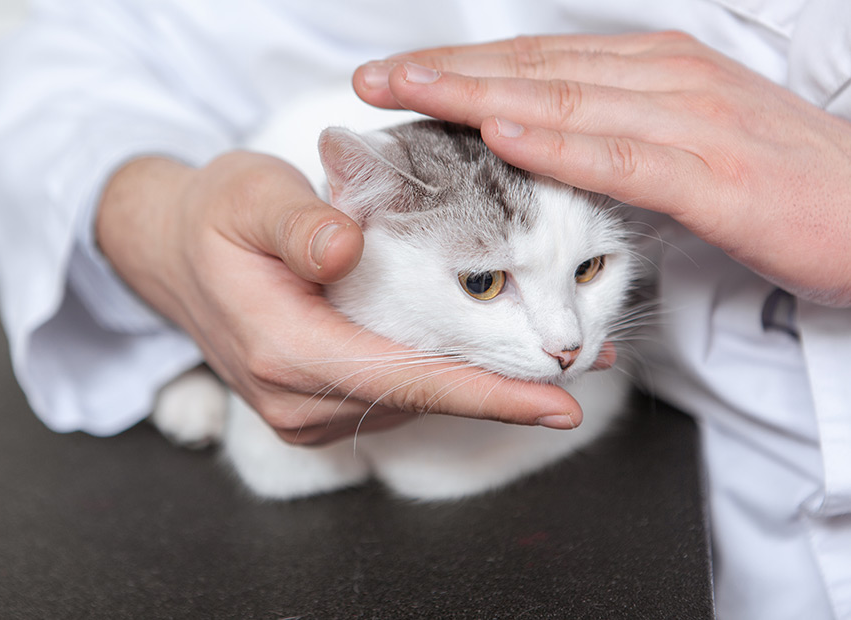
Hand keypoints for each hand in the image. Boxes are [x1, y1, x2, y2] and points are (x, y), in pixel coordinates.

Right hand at [96, 152, 581, 444]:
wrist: (171, 254)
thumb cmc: (216, 218)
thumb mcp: (248, 197)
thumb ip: (297, 224)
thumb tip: (345, 250)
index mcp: (285, 350)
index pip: (403, 381)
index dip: (484, 393)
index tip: (555, 403)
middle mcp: (296, 399)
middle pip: (420, 400)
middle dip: (503, 387)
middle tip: (586, 363)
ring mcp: (303, 412)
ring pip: (410, 404)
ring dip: (478, 384)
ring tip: (546, 355)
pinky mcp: (314, 406)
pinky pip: (392, 399)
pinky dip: (442, 380)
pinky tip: (480, 355)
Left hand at [354, 32, 850, 306]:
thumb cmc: (782, 183)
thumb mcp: (688, 144)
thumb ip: (621, 136)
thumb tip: (550, 146)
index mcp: (655, 73)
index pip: (539, 63)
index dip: (463, 67)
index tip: (401, 76)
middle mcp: (666, 81)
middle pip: (536, 70)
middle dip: (448, 73)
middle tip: (377, 77)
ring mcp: (690, 122)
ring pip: (566, 101)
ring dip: (480, 94)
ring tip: (412, 92)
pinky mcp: (714, 174)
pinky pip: (622, 155)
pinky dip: (558, 142)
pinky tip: (503, 133)